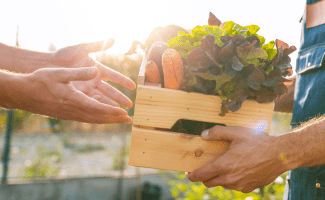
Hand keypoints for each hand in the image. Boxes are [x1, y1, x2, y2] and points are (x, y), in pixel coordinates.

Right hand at [13, 67, 131, 123]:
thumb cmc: (41, 81)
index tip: (125, 113)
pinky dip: (97, 118)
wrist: (24, 94)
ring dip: (108, 120)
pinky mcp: (67, 114)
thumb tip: (96, 70)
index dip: (113, 112)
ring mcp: (70, 114)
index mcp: (74, 100)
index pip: (99, 108)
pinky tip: (102, 116)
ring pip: (93, 119)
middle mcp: (74, 110)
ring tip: (119, 120)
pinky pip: (86, 118)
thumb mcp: (60, 73)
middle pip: (99, 117)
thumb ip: (79, 73)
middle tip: (129, 120)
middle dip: (115, 119)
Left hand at [52, 39, 135, 107]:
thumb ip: (97, 45)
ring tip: (120, 113)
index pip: (113, 76)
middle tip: (130, 105)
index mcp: (96, 69)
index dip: (123, 81)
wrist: (46, 64)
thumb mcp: (81, 48)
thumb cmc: (64, 54)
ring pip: (101, 98)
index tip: (133, 86)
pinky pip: (90, 102)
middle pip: (110, 91)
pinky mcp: (78, 94)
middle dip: (120, 98)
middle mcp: (93, 80)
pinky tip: (104, 114)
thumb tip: (112, 39)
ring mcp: (86, 88)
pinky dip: (97, 108)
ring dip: (110, 105)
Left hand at [186, 125, 285, 192]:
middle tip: (205, 168)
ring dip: (219, 178)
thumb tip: (203, 135)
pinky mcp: (248, 187)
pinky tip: (237, 169)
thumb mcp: (236, 132)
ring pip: (222, 184)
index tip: (189, 174)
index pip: (201, 175)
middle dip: (204, 177)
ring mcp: (240, 185)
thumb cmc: (257, 142)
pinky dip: (231, 180)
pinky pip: (234, 186)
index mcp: (224, 165)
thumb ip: (217, 132)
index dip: (192, 175)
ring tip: (224, 166)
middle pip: (209, 182)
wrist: (280, 154)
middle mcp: (230, 178)